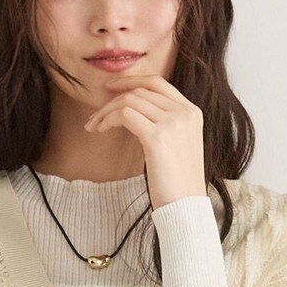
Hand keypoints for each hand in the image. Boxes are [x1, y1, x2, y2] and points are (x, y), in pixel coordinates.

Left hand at [83, 73, 207, 208]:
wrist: (186, 206)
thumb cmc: (178, 183)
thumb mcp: (178, 145)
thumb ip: (165, 124)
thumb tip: (133, 112)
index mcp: (192, 112)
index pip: (158, 83)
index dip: (131, 80)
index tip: (111, 88)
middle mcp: (184, 113)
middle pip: (140, 92)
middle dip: (113, 101)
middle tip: (95, 117)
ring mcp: (173, 123)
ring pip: (129, 101)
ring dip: (106, 111)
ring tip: (94, 126)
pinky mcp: (158, 137)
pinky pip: (124, 115)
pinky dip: (108, 119)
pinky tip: (100, 130)